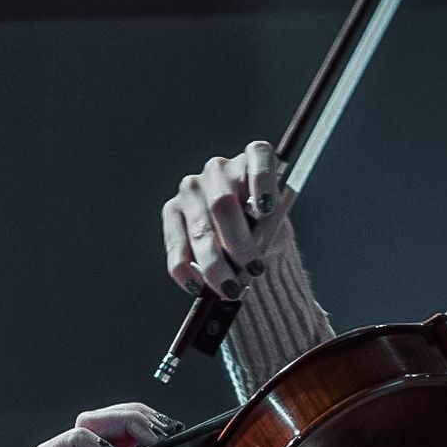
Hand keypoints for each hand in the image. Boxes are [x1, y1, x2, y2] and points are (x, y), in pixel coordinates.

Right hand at [162, 140, 285, 300]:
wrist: (244, 239)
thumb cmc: (264, 227)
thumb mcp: (275, 226)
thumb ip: (266, 231)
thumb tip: (248, 260)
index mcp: (253, 158)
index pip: (259, 156)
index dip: (262, 181)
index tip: (267, 209)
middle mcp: (219, 168)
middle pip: (223, 203)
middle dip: (238, 243)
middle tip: (253, 270)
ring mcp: (192, 187)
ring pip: (200, 229)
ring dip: (214, 264)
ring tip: (231, 289)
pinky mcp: (172, 210)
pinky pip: (176, 245)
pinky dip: (187, 271)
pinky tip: (199, 287)